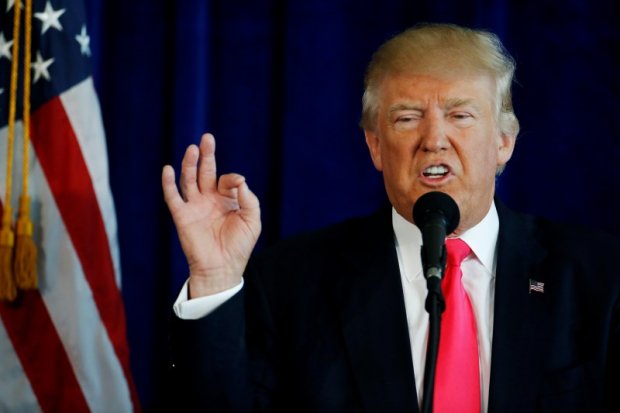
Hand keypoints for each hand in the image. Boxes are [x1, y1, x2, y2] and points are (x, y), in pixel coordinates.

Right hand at [162, 133, 261, 297]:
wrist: (222, 268)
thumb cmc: (239, 246)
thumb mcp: (252, 220)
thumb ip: (248, 198)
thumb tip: (239, 179)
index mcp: (227, 200)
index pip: (227, 180)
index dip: (232, 178)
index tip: (237, 183)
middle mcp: (209, 200)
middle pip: (205, 172)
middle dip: (207, 155)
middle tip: (207, 138)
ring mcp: (195, 207)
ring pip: (189, 180)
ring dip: (189, 164)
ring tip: (192, 149)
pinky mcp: (182, 216)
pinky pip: (173, 197)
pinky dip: (169, 183)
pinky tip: (168, 169)